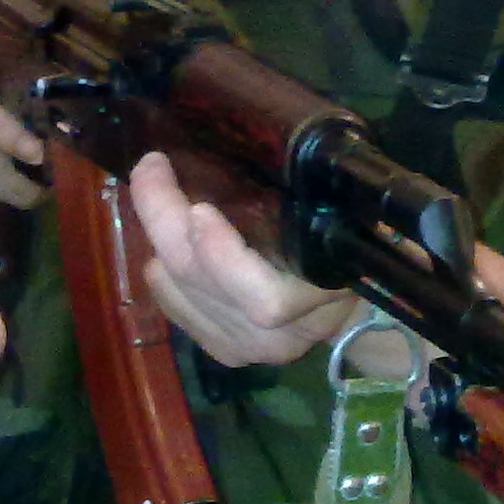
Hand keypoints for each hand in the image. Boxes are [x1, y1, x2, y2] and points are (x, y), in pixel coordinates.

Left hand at [125, 151, 359, 366]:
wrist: (351, 314)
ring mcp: (245, 349)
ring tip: (160, 197)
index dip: (223, 256)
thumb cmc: (347, 247)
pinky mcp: (222, 351)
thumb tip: (260, 152)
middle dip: (166, 220)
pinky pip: (173, 305)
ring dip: (159, 239)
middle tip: (152, 169)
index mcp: (318, 303)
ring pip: (179, 291)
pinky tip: (167, 245)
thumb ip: (309, 202)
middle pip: (202, 283)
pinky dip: (162, 269)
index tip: (200, 209)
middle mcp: (278, 337)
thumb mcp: (342, 220)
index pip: (264, 299)